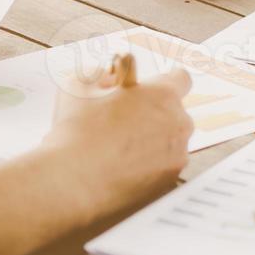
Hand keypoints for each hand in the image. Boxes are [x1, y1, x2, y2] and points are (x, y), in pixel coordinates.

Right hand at [42, 67, 195, 219]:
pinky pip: (165, 166)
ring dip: (154, 141)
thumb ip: (101, 75)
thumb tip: (109, 80)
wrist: (74, 179)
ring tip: (121, 147)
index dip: (164, 83)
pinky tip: (125, 166)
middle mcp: (179, 122)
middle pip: (175, 113)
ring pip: (171, 141)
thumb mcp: (81, 84)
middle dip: (155, 114)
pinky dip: (150, 166)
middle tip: (126, 120)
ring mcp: (178, 154)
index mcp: (163, 94)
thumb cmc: (77, 130)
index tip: (151, 90)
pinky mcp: (171, 179)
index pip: (180, 78)